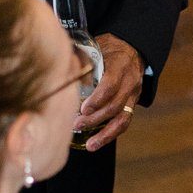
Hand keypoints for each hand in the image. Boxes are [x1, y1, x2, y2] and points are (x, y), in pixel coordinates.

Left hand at [76, 34, 143, 150]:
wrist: (131, 49)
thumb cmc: (108, 48)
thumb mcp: (96, 47)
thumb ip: (81, 58)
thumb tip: (59, 68)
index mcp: (120, 65)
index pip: (110, 84)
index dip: (97, 99)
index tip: (82, 108)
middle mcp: (130, 81)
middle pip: (115, 105)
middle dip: (95, 118)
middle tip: (76, 124)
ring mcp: (133, 95)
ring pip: (122, 118)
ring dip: (105, 134)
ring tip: (89, 145)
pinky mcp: (131, 105)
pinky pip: (124, 123)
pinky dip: (110, 135)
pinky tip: (95, 144)